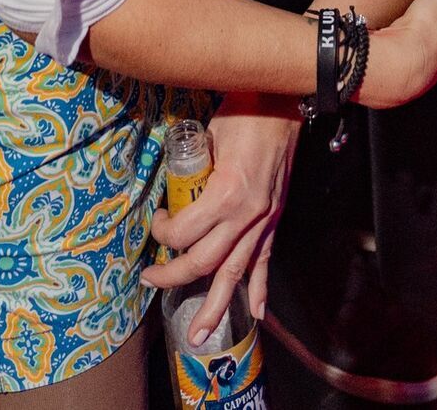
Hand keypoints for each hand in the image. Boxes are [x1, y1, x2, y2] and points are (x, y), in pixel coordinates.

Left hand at [145, 96, 299, 342]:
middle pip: (204, 261)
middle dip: (173, 276)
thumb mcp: (209, 134)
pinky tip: (255, 312)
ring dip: (215, 306)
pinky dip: (260, 288)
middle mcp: (246, 214)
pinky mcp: (275, 217)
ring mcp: (264, 219)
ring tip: (200, 334)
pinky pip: (266, 260)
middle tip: (151, 279)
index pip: (184, 232)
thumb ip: (194, 167)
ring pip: (235, 273)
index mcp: (227, 192)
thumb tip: (176, 184)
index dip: (162, 231)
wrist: (285, 101)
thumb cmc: (244, 109)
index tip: (157, 219)